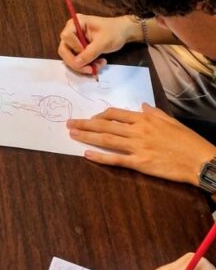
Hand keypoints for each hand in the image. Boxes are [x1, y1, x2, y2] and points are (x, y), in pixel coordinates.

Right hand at [57, 14, 139, 75]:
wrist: (123, 32)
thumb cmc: (114, 32)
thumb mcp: (103, 42)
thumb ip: (89, 53)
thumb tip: (77, 63)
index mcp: (76, 23)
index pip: (66, 37)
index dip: (75, 47)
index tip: (88, 52)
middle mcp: (72, 30)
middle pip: (64, 49)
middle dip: (77, 62)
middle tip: (91, 69)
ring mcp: (74, 40)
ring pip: (69, 57)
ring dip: (82, 65)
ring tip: (98, 66)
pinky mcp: (78, 48)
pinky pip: (76, 59)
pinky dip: (86, 65)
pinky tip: (98, 64)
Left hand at [66, 104, 215, 184]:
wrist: (199, 159)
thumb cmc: (187, 140)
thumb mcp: (171, 121)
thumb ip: (154, 113)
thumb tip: (141, 106)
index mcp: (145, 119)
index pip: (115, 114)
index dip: (100, 116)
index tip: (90, 118)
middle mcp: (138, 130)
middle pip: (105, 125)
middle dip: (85, 124)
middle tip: (69, 123)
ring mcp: (138, 147)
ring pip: (107, 140)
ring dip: (87, 136)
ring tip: (72, 135)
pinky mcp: (140, 163)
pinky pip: (116, 159)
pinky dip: (100, 157)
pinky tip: (87, 154)